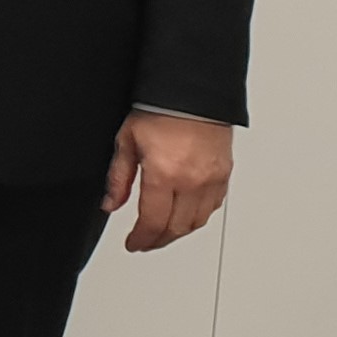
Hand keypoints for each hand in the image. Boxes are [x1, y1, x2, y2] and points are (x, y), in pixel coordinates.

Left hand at [103, 111, 232, 251]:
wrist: (192, 92)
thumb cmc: (159, 110)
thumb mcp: (127, 141)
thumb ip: (118, 178)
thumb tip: (111, 204)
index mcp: (165, 174)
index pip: (153, 222)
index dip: (141, 239)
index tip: (133, 244)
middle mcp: (192, 181)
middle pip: (177, 228)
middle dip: (158, 240)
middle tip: (145, 242)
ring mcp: (212, 179)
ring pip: (197, 222)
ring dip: (178, 232)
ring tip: (163, 232)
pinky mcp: (224, 174)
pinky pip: (213, 206)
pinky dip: (198, 217)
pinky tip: (186, 215)